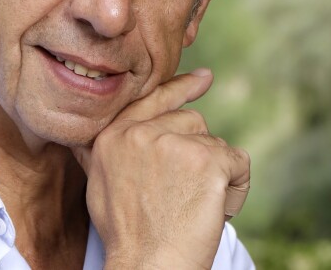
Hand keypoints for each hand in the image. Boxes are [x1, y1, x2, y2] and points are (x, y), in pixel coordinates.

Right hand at [72, 69, 249, 268]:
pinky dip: (237, 186)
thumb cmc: (127, 233)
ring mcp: (172, 144)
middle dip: (197, 152)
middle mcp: (140, 133)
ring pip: (214, 142)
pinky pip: (237, 162)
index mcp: (113, 135)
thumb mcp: (99, 181)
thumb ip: (102, 149)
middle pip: (190, 121)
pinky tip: (218, 208)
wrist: (147, 267)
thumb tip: (93, 135)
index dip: (180, 89)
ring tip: (197, 204)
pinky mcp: (206, 161)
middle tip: (188, 190)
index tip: (203, 78)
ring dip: (216, 171)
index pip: (151, 99)